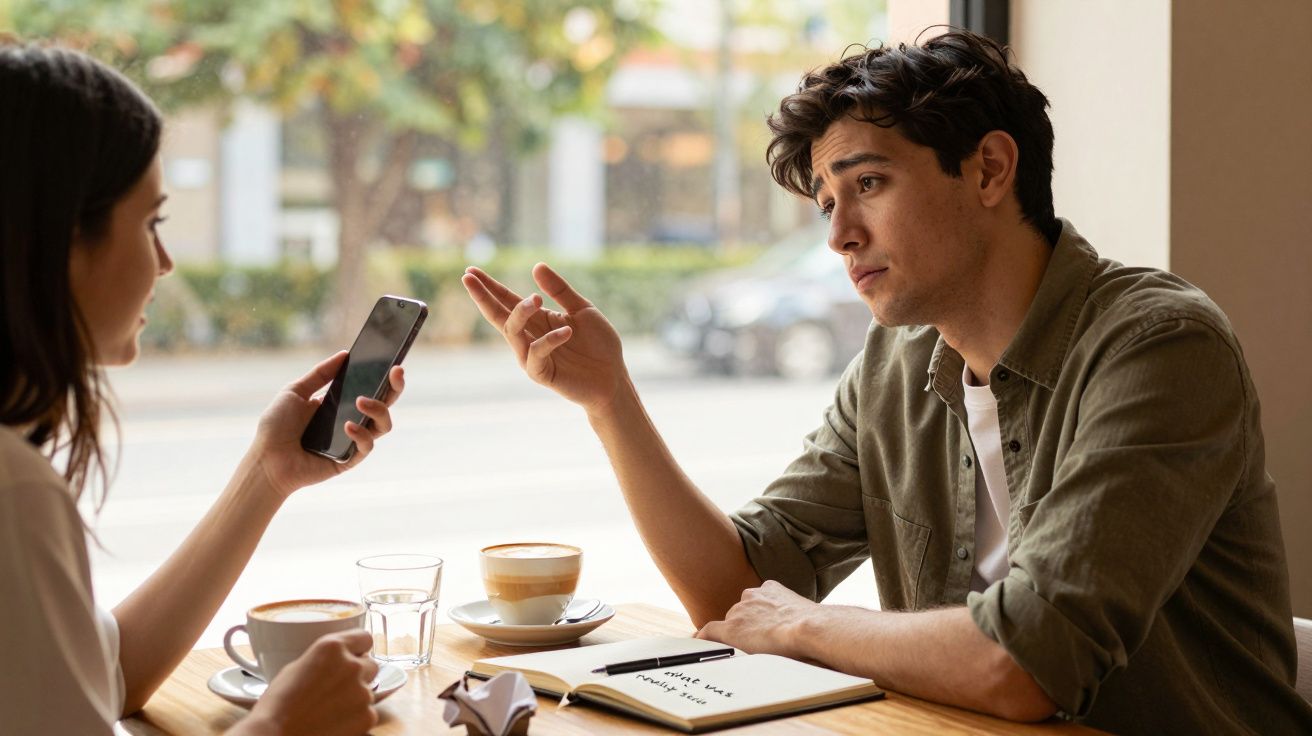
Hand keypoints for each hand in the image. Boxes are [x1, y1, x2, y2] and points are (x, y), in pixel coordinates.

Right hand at [240, 630, 378, 735]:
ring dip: (356, 697)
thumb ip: (324, 660)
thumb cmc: (278, 704)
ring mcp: (362, 692)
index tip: (355, 656)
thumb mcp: (297, 667)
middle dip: (359, 674)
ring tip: (330, 709)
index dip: (359, 649)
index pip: (364, 638)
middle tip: (338, 688)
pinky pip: (369, 712)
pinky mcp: (367, 716)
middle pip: (370, 664)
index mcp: (332, 648)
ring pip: (369, 690)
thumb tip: (336, 663)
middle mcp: (352, 666)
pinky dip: (356, 718)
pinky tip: (334, 723)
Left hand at [248, 351, 405, 497]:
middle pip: (385, 404)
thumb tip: (345, 354)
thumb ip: (321, 374)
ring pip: (384, 425)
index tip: (393, 362)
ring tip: (362, 401)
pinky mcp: (349, 459)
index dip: (385, 376)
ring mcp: (353, 441)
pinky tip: (347, 426)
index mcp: (341, 404)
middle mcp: (352, 421)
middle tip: (396, 372)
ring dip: (379, 409)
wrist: (266, 459)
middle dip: (395, 387)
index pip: (371, 388)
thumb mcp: (296, 391)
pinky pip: (367, 446)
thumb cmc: (276, 427)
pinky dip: (361, 434)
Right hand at [462, 263, 627, 413]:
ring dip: (520, 314)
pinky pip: (537, 355)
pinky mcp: (542, 374)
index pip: (507, 301)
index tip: (470, 271)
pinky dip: (550, 341)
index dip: (489, 286)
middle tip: (469, 278)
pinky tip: (567, 332)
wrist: (614, 377)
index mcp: (536, 320)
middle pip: (499, 316)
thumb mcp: (582, 309)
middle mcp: (529, 338)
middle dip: (483, 297)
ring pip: (514, 333)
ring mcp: (533, 357)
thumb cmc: (598, 344)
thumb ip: (560, 290)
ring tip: (536, 299)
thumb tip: (536, 266)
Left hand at [695, 581, 819, 659]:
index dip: (756, 616)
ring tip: (748, 650)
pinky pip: (709, 632)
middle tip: (758, 642)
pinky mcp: (730, 628)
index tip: (759, 625)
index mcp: (770, 589)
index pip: (756, 602)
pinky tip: (699, 645)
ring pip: (731, 624)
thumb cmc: (814, 625)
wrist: (809, 628)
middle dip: (747, 626)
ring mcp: (739, 611)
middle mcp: (751, 596)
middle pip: (741, 613)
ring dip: (737, 635)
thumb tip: (808, 627)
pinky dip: (703, 639)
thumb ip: (794, 615)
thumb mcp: (803, 612)